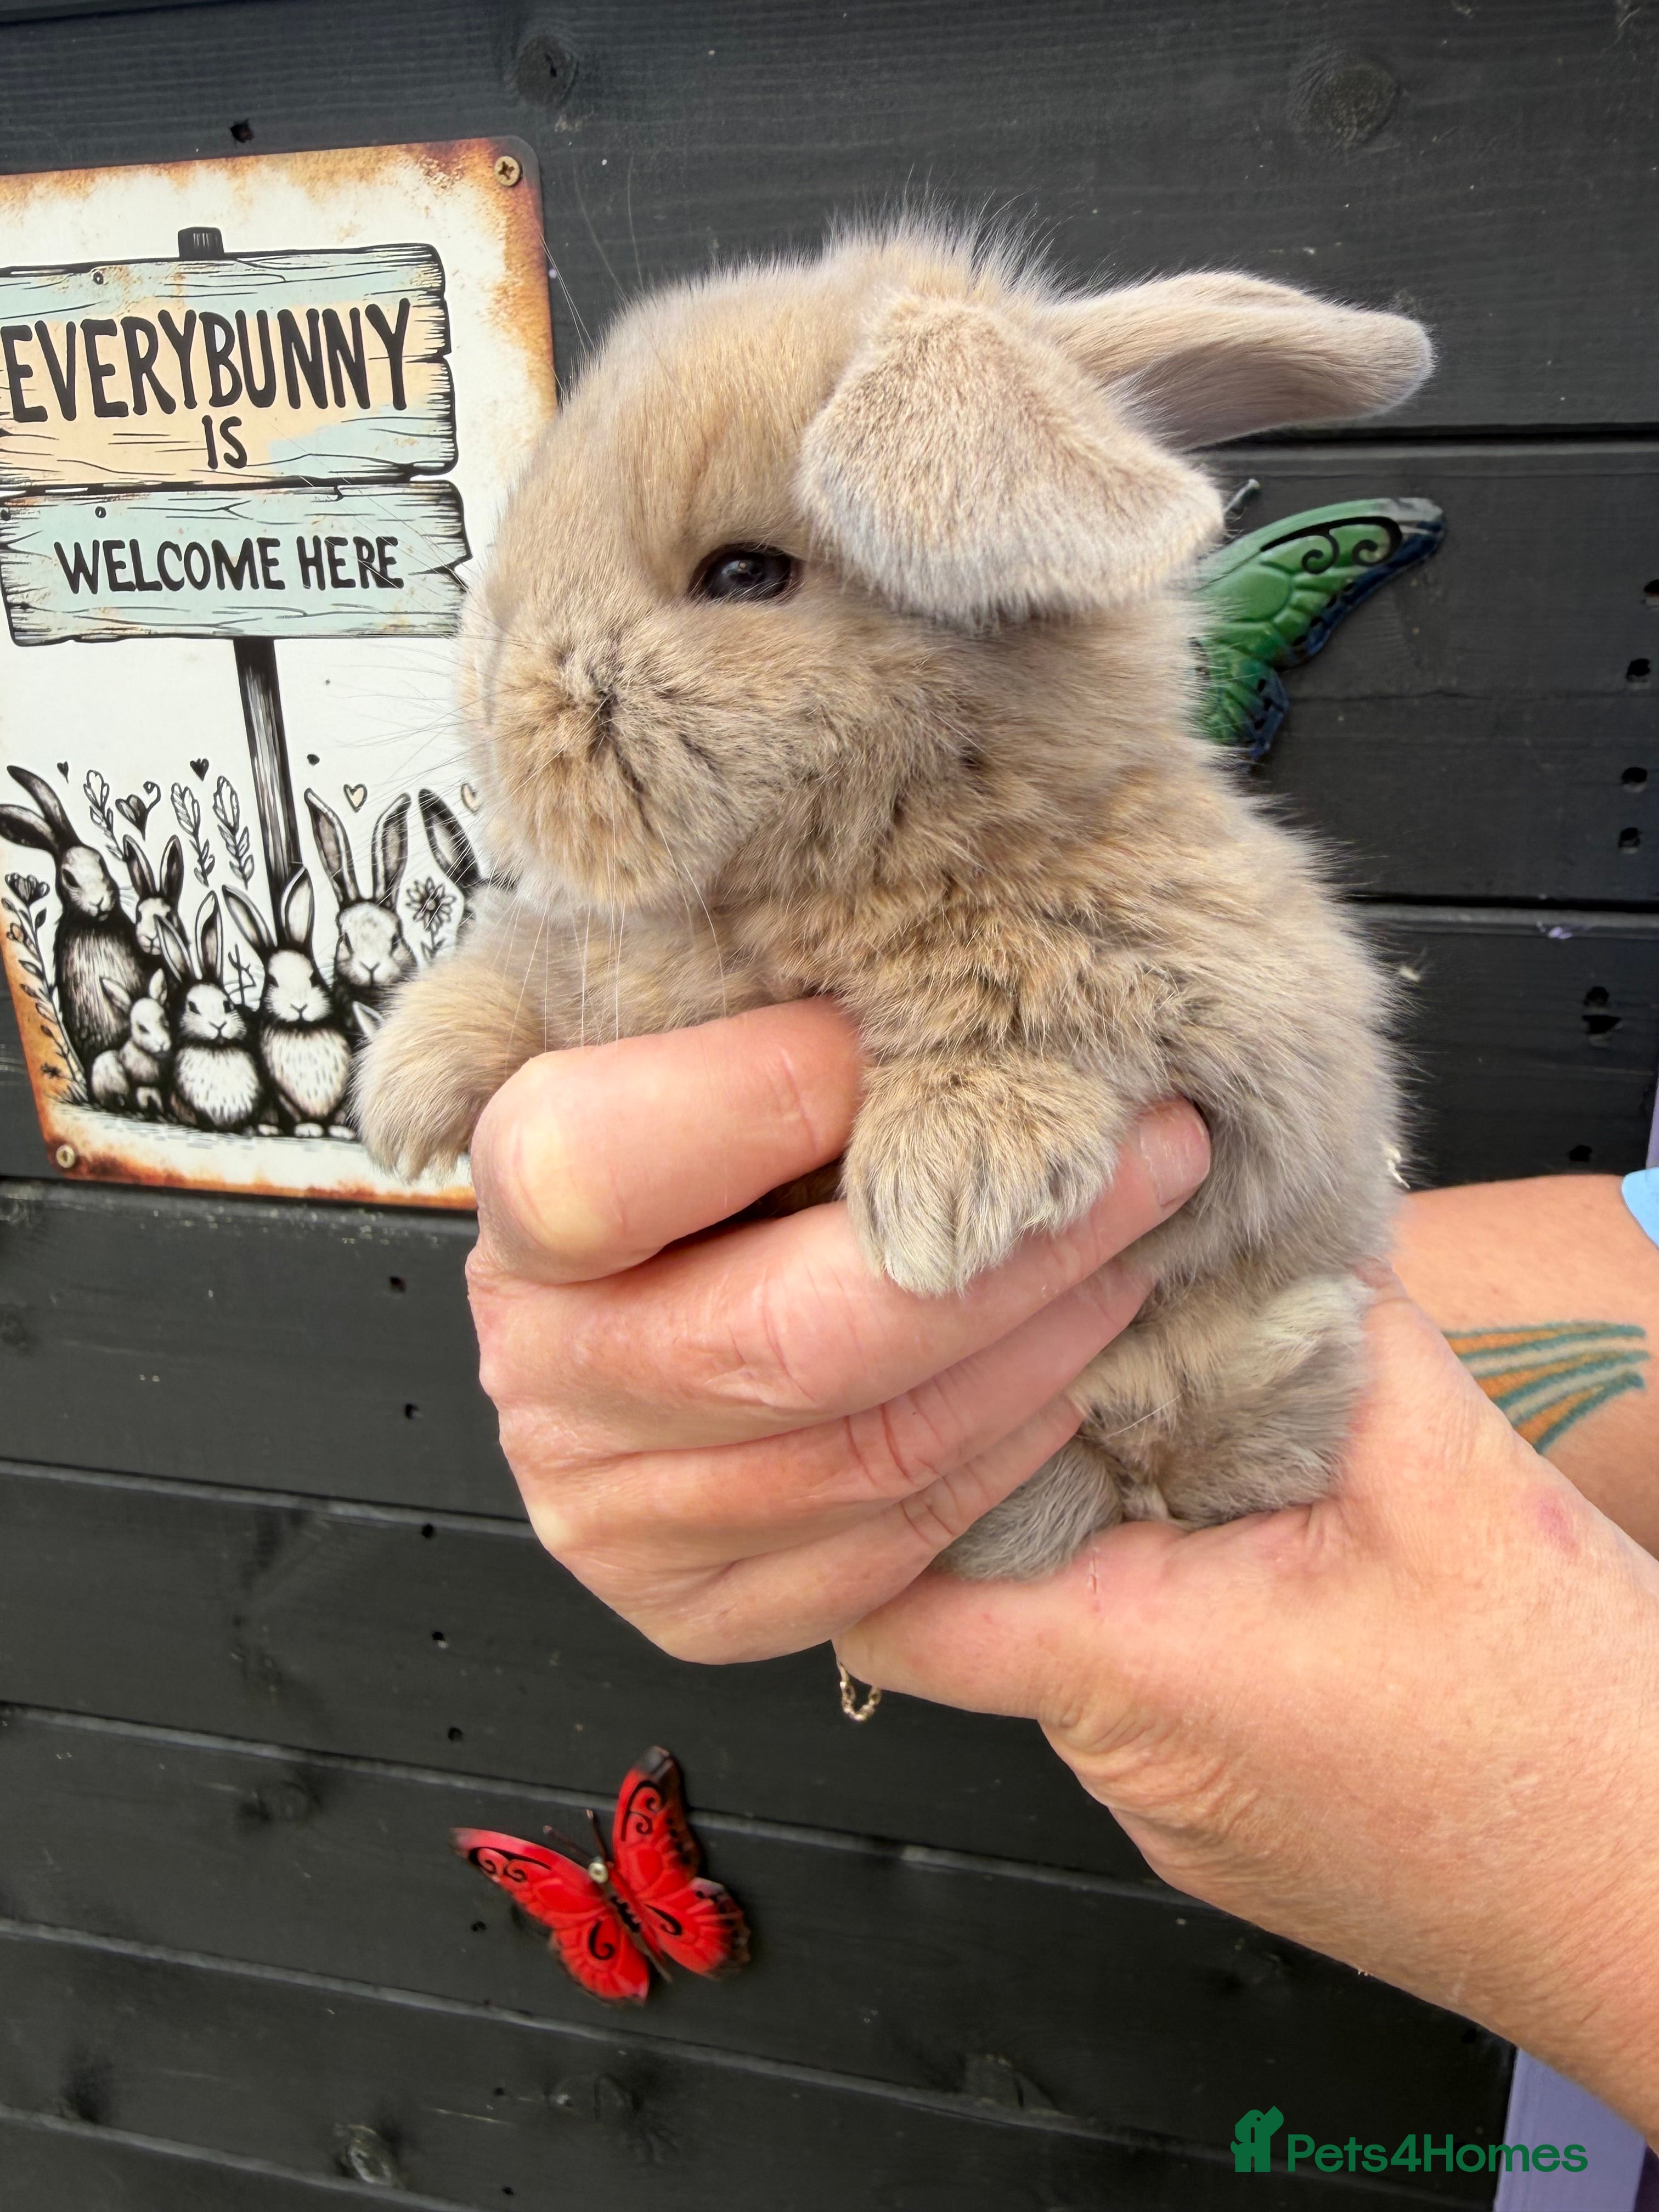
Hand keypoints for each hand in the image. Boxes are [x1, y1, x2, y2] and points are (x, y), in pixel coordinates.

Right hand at [464, 1000, 1209, 1661]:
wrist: (674, 1292)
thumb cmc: (714, 1135)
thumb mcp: (682, 1020)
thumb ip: (709, 974)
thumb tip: (861, 914)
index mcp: (512, 1211)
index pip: (594, 1167)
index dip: (767, 1100)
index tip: (921, 1039)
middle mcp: (542, 1372)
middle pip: (778, 1340)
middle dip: (1007, 1248)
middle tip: (1149, 1158)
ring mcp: (608, 1511)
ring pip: (860, 1455)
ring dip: (1038, 1349)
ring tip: (1135, 1254)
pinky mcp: (695, 1607)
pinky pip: (880, 1554)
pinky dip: (1001, 1460)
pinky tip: (1062, 1374)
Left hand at [839, 1274, 1658, 2134]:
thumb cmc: (1573, 1744)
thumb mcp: (1452, 1479)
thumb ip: (1338, 1333)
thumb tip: (1264, 1229)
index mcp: (1137, 1672)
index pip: (897, 1601)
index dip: (884, 1484)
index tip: (916, 1379)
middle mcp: (1127, 1762)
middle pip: (989, 1594)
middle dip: (1021, 1469)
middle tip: (1077, 1355)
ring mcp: (1178, 1806)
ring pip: (1079, 1630)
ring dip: (1120, 1528)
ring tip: (1195, 1431)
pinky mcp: (1234, 1819)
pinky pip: (1154, 1683)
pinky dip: (1182, 1597)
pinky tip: (1263, 1536)